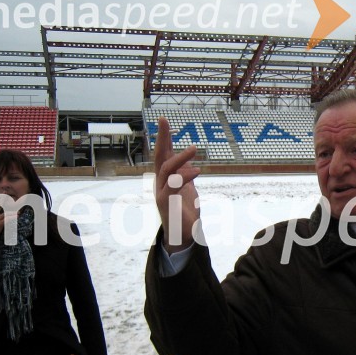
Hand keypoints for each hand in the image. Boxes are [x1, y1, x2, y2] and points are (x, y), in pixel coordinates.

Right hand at [154, 117, 200, 252]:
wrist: (181, 234)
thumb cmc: (183, 211)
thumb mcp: (187, 189)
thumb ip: (185, 176)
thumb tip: (189, 164)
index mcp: (165, 177)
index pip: (164, 153)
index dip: (164, 137)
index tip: (164, 120)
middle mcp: (160, 182)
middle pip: (159, 156)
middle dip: (161, 138)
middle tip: (163, 120)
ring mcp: (161, 192)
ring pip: (166, 169)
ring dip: (179, 158)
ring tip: (194, 149)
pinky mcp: (166, 203)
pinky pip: (174, 186)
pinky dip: (184, 177)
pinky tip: (196, 171)